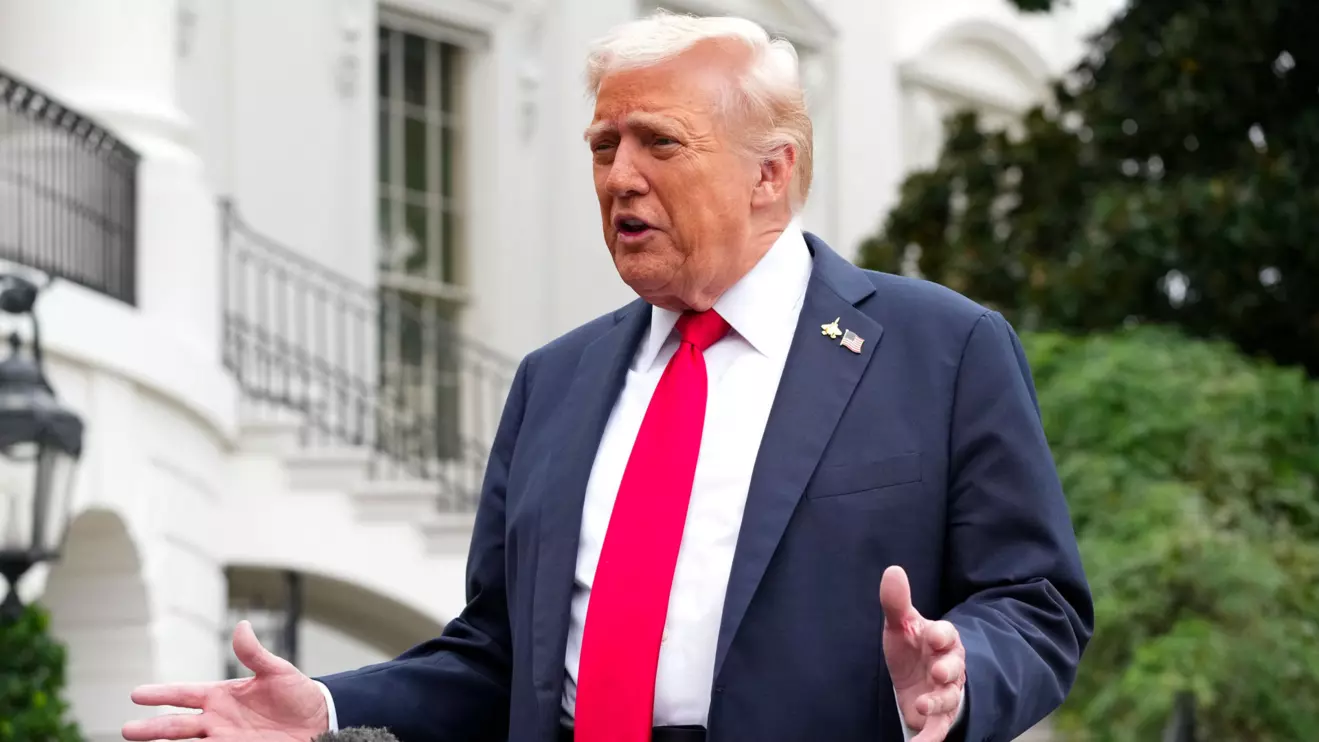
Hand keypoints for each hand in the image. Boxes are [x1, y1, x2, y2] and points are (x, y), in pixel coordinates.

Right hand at [122, 620, 328, 740]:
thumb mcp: (277, 671)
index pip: (184, 694)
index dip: (161, 693)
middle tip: (127, 730)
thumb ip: (255, 654)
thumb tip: (241, 626)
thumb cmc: (297, 694)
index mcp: (222, 695)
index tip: (136, 694)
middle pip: (177, 725)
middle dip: (152, 728)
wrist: (320, 720)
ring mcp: (225, 739)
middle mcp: (217, 720)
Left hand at [881, 566, 966, 741]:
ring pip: (950, 697)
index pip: (947, 634)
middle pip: (955, 667)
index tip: (932, 635)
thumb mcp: (901, 625)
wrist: (916, 677)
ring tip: (922, 703)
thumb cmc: (912, 647)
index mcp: (942, 640)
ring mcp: (947, 692)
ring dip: (939, 701)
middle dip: (949, 669)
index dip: (941, 635)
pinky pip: (939, 728)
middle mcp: (950, 666)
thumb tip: (892, 570)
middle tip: (939, 671)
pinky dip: (931, 738)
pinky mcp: (939, 716)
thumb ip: (896, 602)